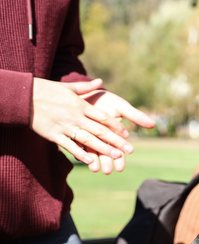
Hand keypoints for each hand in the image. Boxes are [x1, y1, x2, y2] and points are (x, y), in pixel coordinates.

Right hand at [30, 78, 154, 173]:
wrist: (23, 96)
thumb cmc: (46, 90)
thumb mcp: (67, 87)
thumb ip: (85, 87)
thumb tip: (100, 82)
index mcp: (80, 105)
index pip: (103, 117)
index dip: (116, 126)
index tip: (127, 133)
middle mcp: (75, 116)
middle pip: (100, 130)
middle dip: (116, 141)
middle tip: (130, 149)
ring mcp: (65, 126)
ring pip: (88, 140)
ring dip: (103, 149)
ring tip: (116, 156)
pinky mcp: (53, 135)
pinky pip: (69, 146)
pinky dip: (80, 153)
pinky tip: (91, 161)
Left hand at [82, 88, 154, 172]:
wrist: (86, 89)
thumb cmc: (106, 98)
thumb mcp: (121, 106)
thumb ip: (136, 116)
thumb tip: (153, 124)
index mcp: (113, 132)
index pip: (118, 148)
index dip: (120, 159)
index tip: (120, 168)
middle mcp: (100, 136)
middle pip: (104, 152)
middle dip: (106, 162)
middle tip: (108, 171)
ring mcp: (87, 134)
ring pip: (91, 150)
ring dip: (93, 161)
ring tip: (95, 169)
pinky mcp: (73, 131)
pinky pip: (75, 143)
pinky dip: (78, 151)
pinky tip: (80, 158)